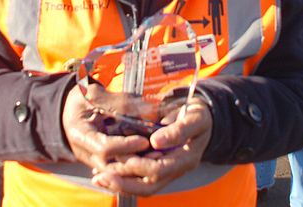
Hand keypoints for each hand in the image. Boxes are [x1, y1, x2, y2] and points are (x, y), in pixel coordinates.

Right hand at [62, 85, 150, 172]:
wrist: (69, 112)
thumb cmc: (82, 99)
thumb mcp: (95, 94)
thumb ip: (117, 102)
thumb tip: (145, 108)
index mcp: (80, 134)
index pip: (103, 147)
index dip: (125, 145)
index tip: (144, 140)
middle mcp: (85, 153)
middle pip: (111, 167)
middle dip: (135, 163)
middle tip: (158, 154)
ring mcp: (93, 161)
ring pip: (117, 173)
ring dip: (138, 168)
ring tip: (158, 157)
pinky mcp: (102, 163)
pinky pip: (119, 169)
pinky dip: (135, 166)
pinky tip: (152, 159)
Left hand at [91, 99, 212, 196]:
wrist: (204, 118)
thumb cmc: (198, 114)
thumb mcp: (194, 117)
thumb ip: (178, 129)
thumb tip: (156, 142)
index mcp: (186, 158)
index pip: (159, 170)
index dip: (139, 166)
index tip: (120, 157)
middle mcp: (177, 170)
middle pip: (149, 186)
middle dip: (124, 182)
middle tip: (102, 175)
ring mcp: (168, 171)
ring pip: (143, 187)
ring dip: (120, 184)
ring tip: (98, 178)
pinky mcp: (158, 168)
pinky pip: (140, 180)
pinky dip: (123, 179)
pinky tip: (105, 175)